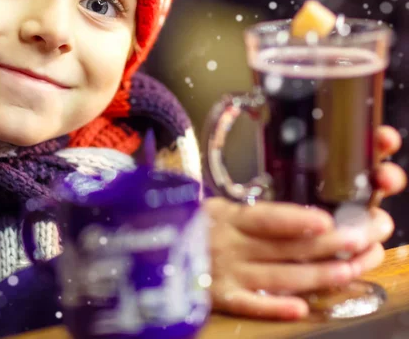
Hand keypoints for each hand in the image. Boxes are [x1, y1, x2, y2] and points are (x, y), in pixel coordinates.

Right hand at [205, 125, 405, 320]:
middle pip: (285, 248)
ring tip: (351, 269)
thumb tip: (296, 214)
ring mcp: (225, 274)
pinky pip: (249, 304)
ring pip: (279, 277)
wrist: (152, 249)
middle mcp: (228, 245)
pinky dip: (273, 306)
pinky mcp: (219, 298)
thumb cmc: (189, 223)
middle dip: (330, 245)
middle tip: (364, 239)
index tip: (329, 220)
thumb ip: (246, 212)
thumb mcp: (213, 208)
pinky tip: (300, 307)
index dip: (297, 220)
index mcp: (227, 216)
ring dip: (318, 275)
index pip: (266, 218)